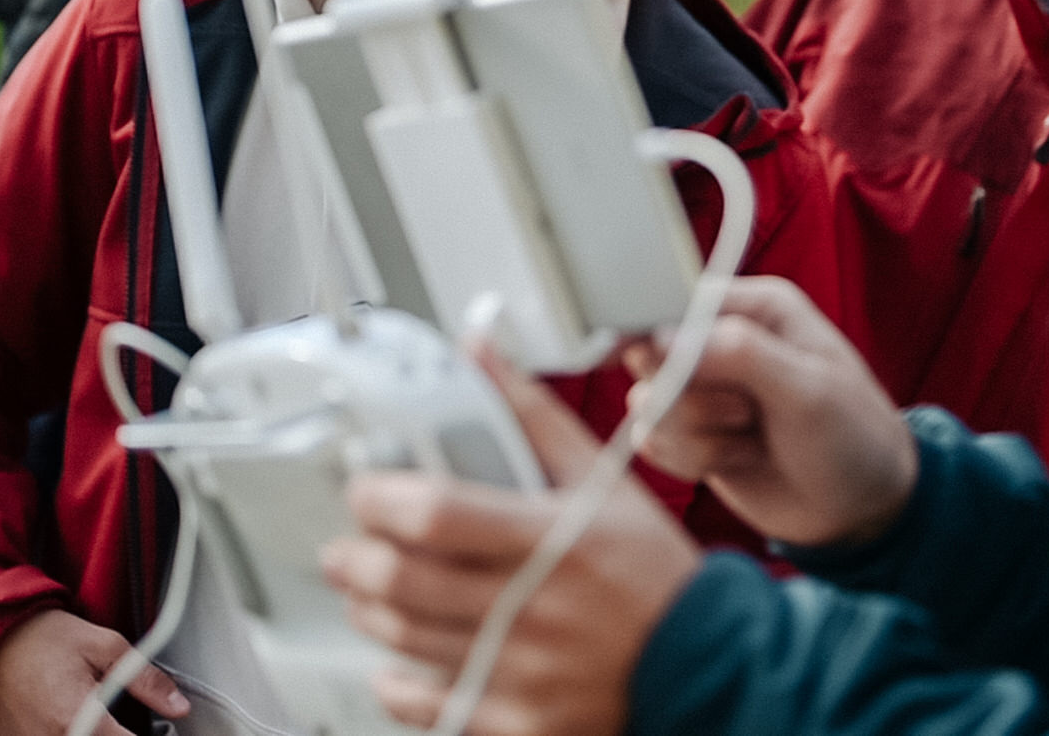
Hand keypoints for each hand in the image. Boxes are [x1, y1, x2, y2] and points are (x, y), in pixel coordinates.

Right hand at [0, 608, 188, 735]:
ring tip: (104, 719)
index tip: (162, 729)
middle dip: (122, 735)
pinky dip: (79, 735)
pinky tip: (83, 722)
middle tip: (128, 720)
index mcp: (77, 720)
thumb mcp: (105, 646)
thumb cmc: (42, 638)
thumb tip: (178, 705)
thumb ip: (145, 680)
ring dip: (101, 735)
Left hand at [321, 349, 701, 735]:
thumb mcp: (601, 481)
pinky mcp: (522, 722)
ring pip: (409, 641)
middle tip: (345, 546)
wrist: (703, 660)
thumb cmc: (649, 568)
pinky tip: (395, 663)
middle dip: (355, 558)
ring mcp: (526, 672)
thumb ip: (532, 415)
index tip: (366, 490)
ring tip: (366, 590)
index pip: (438, 513)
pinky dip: (399, 687)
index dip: (382, 498)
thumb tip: (481, 350)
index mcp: (553, 539)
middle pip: (405, 581)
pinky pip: (434, 708)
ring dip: (370, 610)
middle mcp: (535, 608)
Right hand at [624, 276, 915, 548]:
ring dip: (699, 435)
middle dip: (689, 396)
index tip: (619, 349)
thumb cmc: (852, 435)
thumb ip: (740, 354)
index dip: (645, 324)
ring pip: (649, 403)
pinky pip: (652, 441)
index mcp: (756, 309)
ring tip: (753, 440)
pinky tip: (738, 460)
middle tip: (746, 413)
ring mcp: (704, 389)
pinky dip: (690, 460)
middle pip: (651, 353)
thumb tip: (663, 337)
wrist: (860, 509)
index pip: (678, 300)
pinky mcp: (692, 432)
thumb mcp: (808, 390)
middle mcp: (723, 340)